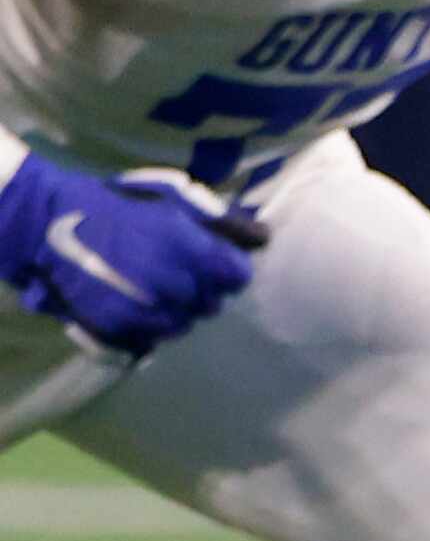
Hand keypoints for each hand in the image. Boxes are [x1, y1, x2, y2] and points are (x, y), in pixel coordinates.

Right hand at [0, 156, 267, 356]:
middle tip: (181, 273)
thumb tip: (262, 238)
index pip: (238, 278)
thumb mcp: (178, 201)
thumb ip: (222, 223)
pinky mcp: (117, 328)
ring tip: (157, 288)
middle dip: (204, 290)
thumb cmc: (124, 207)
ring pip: (184, 325)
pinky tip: (138, 304)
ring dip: (179, 310)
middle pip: (213, 304)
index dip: (230, 271)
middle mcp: (174, 285)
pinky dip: (151, 326)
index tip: (217, 264)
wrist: (57, 226)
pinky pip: (152, 339)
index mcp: (193, 251)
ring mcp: (144, 311)